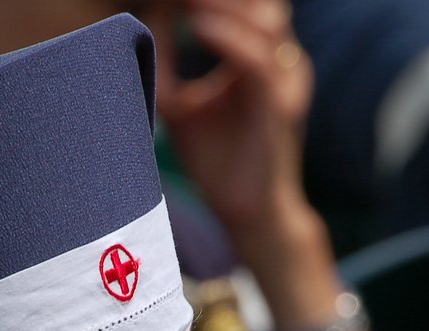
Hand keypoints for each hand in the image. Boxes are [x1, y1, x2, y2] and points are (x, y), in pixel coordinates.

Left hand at [156, 0, 312, 234]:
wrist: (244, 211)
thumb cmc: (215, 160)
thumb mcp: (177, 101)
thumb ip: (163, 58)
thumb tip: (145, 16)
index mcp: (259, 55)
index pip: (242, 4)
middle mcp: (279, 61)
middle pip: (260, 3)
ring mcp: (284, 82)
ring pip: (265, 20)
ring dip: (222, 5)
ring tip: (184, 0)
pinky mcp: (279, 107)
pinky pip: (258, 61)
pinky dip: (227, 39)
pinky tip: (195, 27)